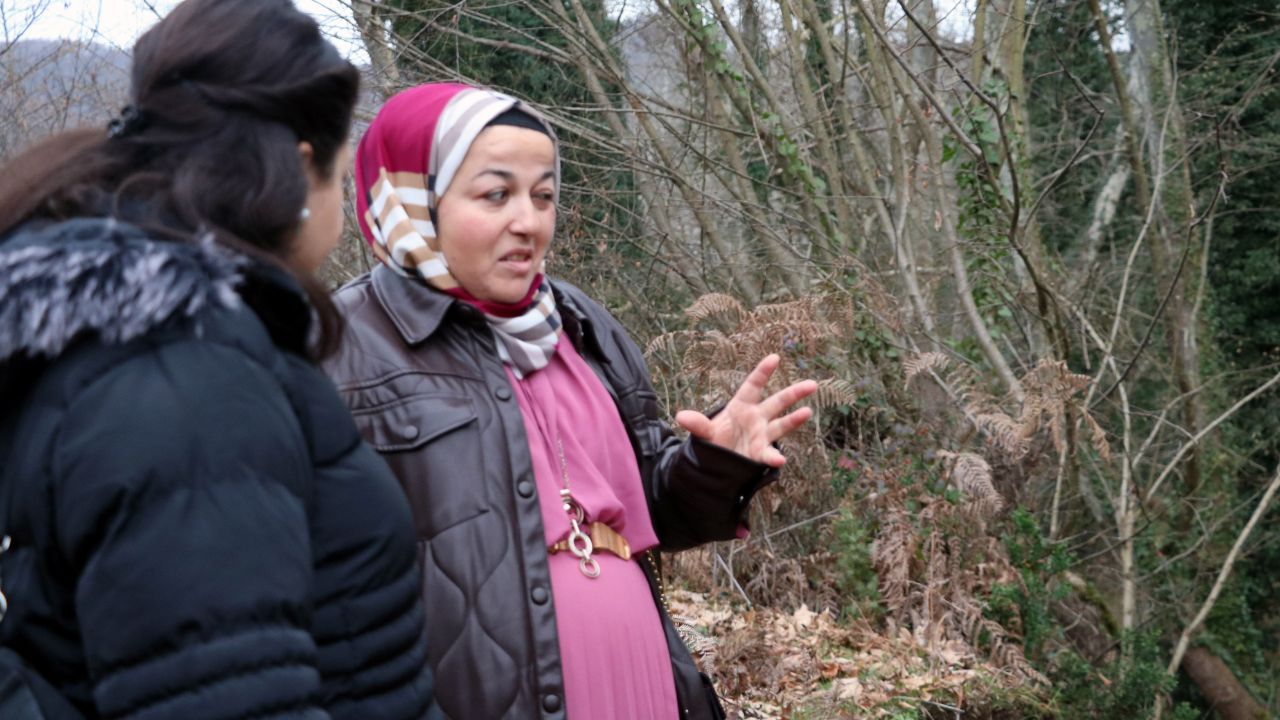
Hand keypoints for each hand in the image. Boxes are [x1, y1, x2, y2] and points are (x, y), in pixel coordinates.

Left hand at [675, 354, 817, 467]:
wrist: (717, 462)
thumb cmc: (715, 440)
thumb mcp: (705, 432)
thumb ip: (698, 424)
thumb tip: (681, 416)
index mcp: (741, 406)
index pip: (753, 386)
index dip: (763, 372)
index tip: (775, 358)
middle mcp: (756, 418)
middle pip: (777, 402)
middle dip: (794, 393)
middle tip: (812, 384)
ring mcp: (762, 434)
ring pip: (782, 424)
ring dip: (795, 419)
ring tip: (807, 412)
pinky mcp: (760, 452)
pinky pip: (769, 453)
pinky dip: (773, 457)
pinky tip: (780, 459)